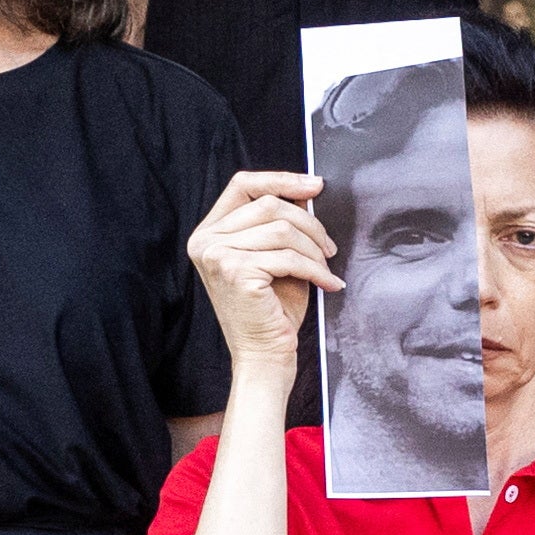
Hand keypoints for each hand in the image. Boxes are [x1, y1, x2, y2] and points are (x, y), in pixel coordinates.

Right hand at [185, 166, 334, 364]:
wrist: (264, 354)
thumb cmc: (272, 309)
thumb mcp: (277, 255)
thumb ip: (282, 222)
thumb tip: (308, 190)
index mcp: (210, 231)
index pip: (243, 185)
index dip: (281, 179)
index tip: (315, 186)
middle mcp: (205, 240)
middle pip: (268, 204)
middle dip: (309, 223)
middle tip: (329, 247)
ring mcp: (216, 255)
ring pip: (282, 229)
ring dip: (314, 248)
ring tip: (326, 267)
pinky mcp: (235, 271)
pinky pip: (288, 257)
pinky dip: (316, 269)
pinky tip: (328, 283)